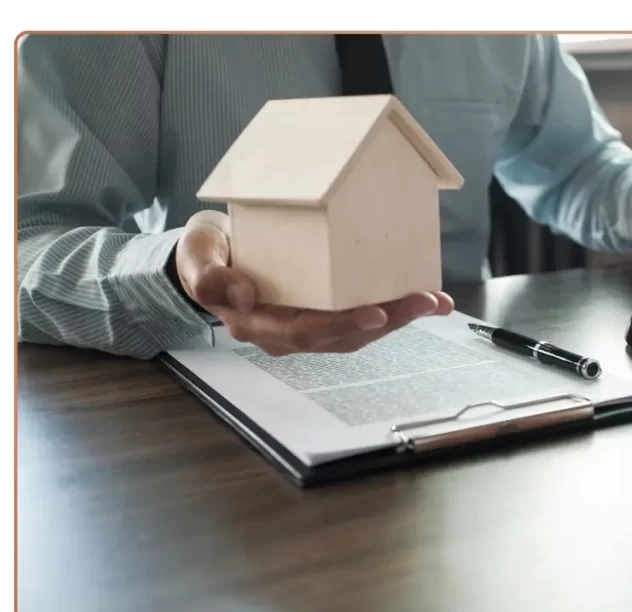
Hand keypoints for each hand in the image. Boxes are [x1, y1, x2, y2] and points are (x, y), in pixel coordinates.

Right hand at [174, 210, 452, 355]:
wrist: (209, 256)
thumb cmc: (206, 256)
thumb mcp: (198, 260)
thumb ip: (212, 278)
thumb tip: (243, 298)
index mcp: (259, 324)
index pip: (306, 331)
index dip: (342, 325)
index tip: (375, 314)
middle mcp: (288, 331)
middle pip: (343, 336)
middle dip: (388, 321)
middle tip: (423, 301)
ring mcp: (308, 323)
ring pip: (359, 330)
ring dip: (399, 318)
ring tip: (433, 301)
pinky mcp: (324, 310)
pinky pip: (361, 315)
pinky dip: (394, 309)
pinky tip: (424, 300)